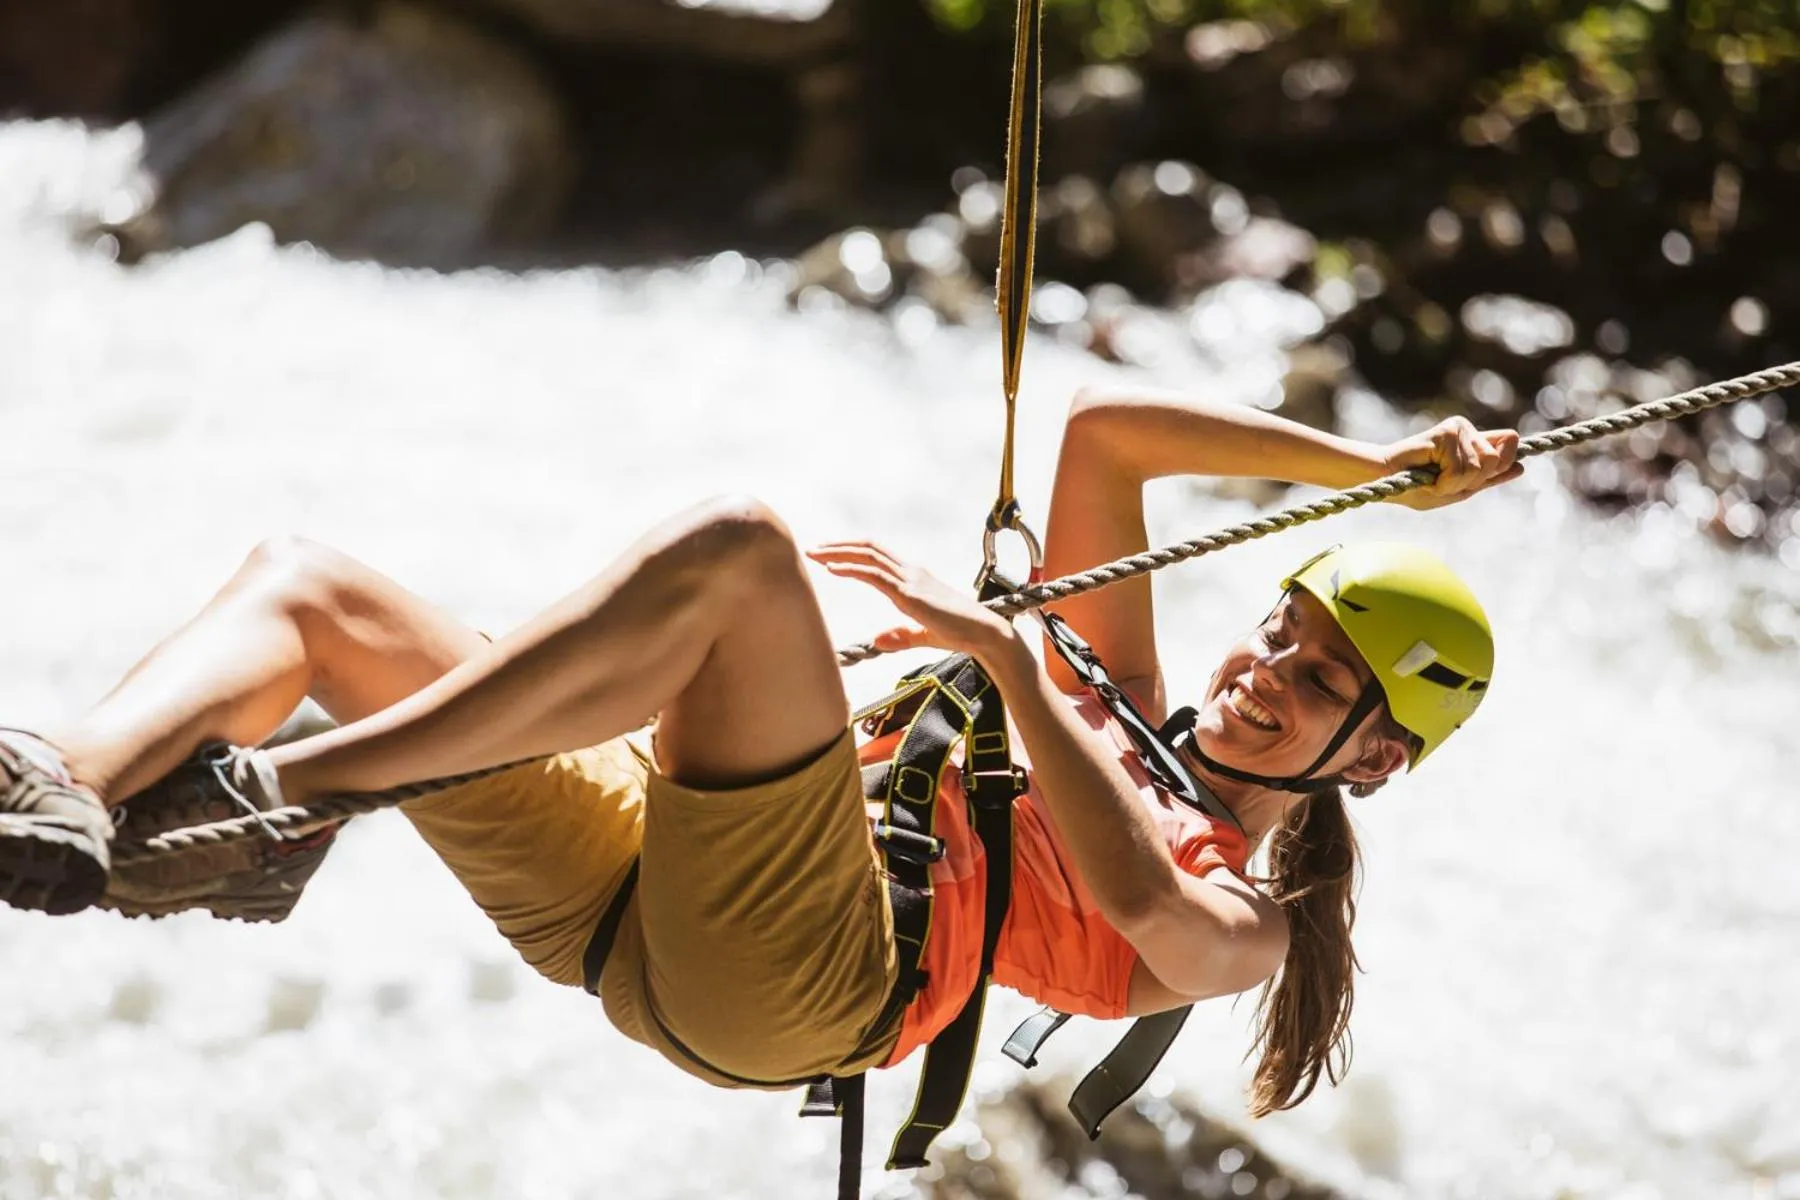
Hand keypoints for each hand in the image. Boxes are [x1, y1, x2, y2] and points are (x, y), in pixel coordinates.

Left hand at [806, 541, 1017, 657]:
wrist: (983, 633)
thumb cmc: (959, 633)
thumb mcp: (923, 635)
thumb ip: (901, 636)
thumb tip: (878, 639)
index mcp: (913, 578)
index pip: (877, 555)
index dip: (852, 551)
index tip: (828, 554)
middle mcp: (910, 572)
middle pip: (868, 548)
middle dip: (838, 546)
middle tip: (812, 548)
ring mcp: (910, 580)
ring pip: (868, 556)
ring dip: (838, 553)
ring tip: (815, 554)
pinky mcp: (910, 593)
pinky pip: (875, 575)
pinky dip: (851, 569)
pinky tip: (832, 569)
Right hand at [1380, 416, 1522, 510]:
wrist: (1384, 482)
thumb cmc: (1415, 487)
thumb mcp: (1458, 488)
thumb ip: (1488, 478)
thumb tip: (1522, 467)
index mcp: (1473, 442)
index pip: (1510, 443)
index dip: (1507, 461)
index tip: (1493, 473)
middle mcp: (1468, 430)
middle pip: (1498, 459)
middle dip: (1474, 480)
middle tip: (1445, 481)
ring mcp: (1458, 429)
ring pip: (1481, 466)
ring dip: (1456, 483)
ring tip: (1434, 479)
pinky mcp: (1447, 432)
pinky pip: (1462, 467)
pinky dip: (1446, 481)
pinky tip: (1428, 475)